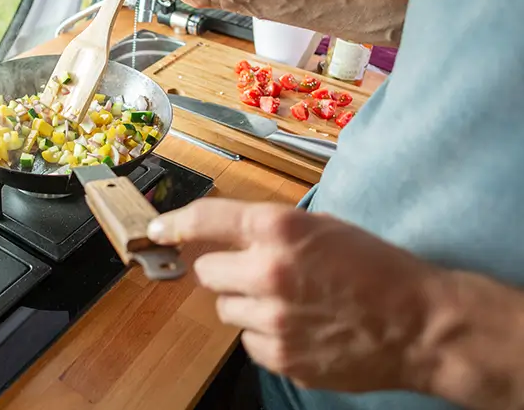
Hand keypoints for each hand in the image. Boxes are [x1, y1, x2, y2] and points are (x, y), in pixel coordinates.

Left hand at [147, 199, 441, 392]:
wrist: (420, 324)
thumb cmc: (376, 267)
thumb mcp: (321, 227)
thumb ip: (268, 230)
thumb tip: (221, 234)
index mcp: (279, 230)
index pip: (205, 220)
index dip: (175, 224)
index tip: (158, 230)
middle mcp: (268, 273)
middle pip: (206, 272)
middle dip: (224, 271)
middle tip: (258, 273)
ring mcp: (272, 320)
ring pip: (225, 309)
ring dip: (245, 304)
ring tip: (288, 303)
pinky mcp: (281, 357)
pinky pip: (248, 342)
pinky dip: (263, 334)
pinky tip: (298, 327)